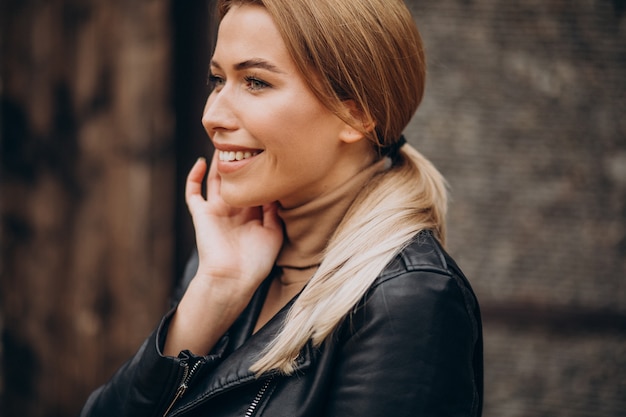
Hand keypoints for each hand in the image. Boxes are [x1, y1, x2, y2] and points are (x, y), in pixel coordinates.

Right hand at [185, 153, 283, 295]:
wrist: (232, 278)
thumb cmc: (255, 261)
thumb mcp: (273, 233)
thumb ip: (274, 210)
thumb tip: (274, 187)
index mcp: (252, 215)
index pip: (255, 186)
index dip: (259, 170)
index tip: (267, 151)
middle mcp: (235, 210)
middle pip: (236, 179)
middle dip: (239, 160)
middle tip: (245, 139)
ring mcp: (216, 210)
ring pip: (216, 180)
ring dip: (218, 162)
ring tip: (223, 140)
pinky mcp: (201, 214)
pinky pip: (193, 192)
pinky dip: (194, 176)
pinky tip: (202, 161)